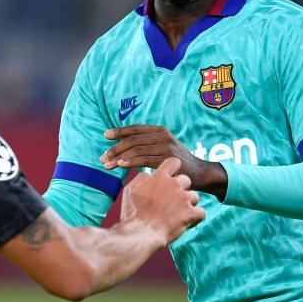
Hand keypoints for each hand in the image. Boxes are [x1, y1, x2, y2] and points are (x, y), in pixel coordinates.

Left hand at [102, 125, 227, 198]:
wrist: (199, 173)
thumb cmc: (177, 162)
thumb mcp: (163, 148)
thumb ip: (148, 145)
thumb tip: (124, 149)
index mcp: (159, 130)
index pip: (135, 128)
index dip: (119, 131)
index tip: (105, 136)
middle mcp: (161, 135)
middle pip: (132, 139)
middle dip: (115, 148)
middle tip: (102, 157)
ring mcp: (165, 146)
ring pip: (136, 149)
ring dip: (118, 157)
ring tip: (107, 164)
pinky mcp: (166, 158)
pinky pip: (144, 159)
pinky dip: (130, 162)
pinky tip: (120, 165)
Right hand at [120, 157, 204, 246]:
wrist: (141, 233)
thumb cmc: (133, 212)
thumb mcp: (131, 189)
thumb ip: (141, 178)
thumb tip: (148, 174)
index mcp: (160, 176)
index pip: (174, 162)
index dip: (174, 169)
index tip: (171, 177)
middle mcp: (174, 184)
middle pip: (186, 179)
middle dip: (181, 188)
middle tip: (173, 199)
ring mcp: (184, 198)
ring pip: (195, 196)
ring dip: (189, 203)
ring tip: (179, 212)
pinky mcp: (191, 214)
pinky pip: (201, 212)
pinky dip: (196, 217)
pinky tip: (188, 221)